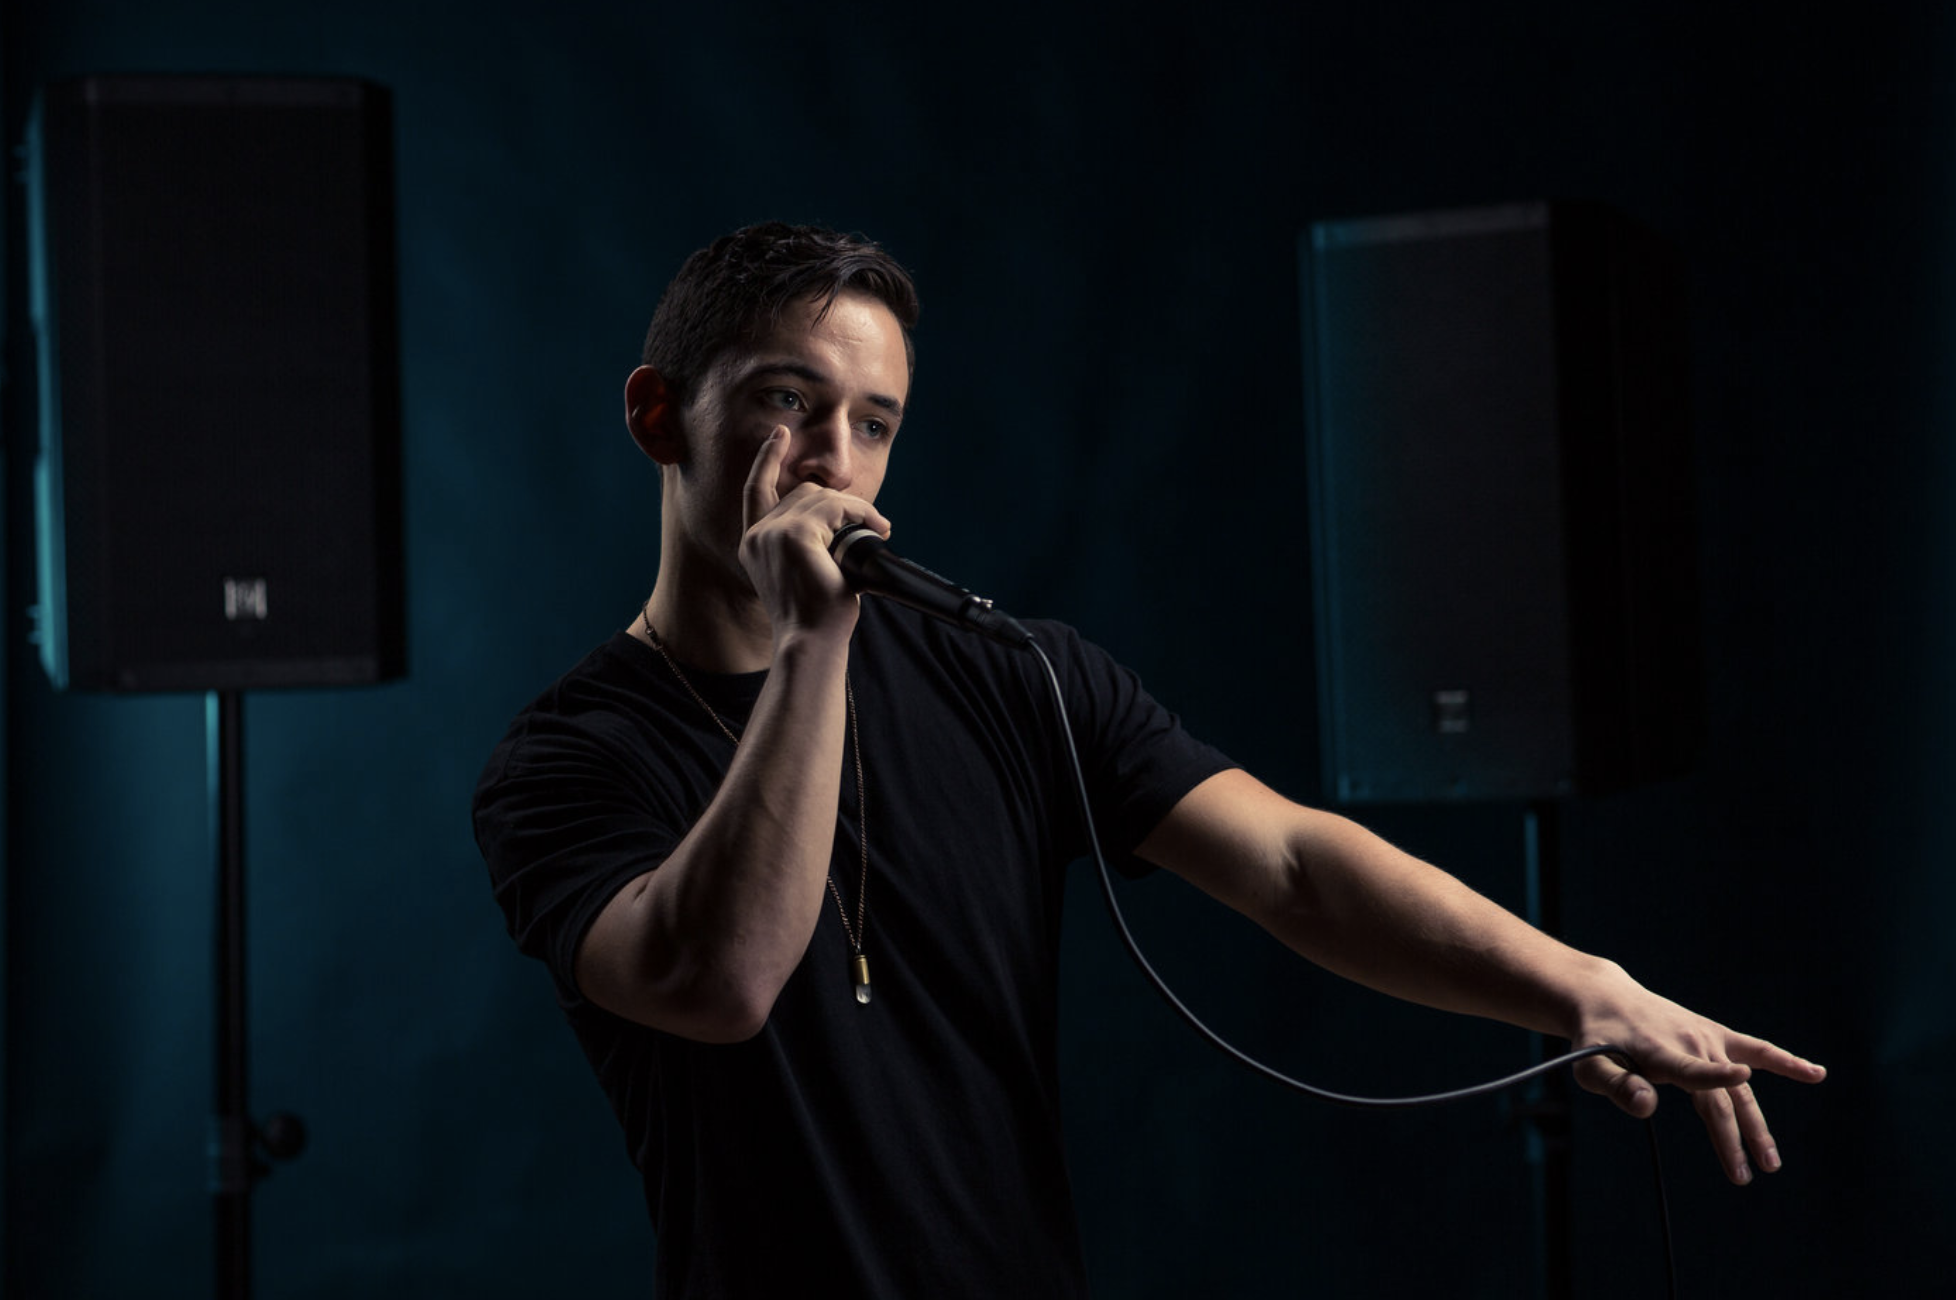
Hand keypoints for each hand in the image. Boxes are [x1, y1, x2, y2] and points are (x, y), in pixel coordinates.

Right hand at [737, 426, 888, 641]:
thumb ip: (808, 541)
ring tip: (877, 530)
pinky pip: (836, 507)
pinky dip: (861, 514)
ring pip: (822, 497)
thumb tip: (841, 519)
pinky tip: (875, 529)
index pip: (755, 489)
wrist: (810, 642)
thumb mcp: (805, 572)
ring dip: (856, 510)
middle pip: (803, 492)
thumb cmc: (815, 617)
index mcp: (754, 544)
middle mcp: (757, 535)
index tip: (781, 434)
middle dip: (840, 503)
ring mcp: (773, 533)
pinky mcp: (795, 535)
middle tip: (871, 524)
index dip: (768, 459)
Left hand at [1569, 972, 1825, 1184]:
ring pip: (1740, 1090)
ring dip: (1756, 1126)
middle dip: (1733, 1138)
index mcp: (1659, 1052)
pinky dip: (1785, 1061)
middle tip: (1741, 1176)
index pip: (1690, 1069)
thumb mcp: (1589, 1065)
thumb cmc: (1596, 1039)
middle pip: (1720, 1098)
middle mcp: (1691, 1044)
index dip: (1713, 1075)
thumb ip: (1615, 1086)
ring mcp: (1708, 1039)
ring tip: (1769, 1163)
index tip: (1740, 1078)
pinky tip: (1816, 1074)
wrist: (1608, 1000)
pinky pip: (1757, 1050)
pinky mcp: (1717, 1035)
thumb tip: (1645, 1106)